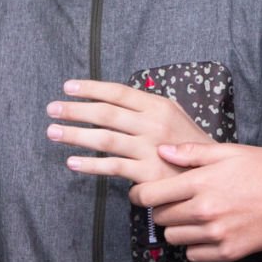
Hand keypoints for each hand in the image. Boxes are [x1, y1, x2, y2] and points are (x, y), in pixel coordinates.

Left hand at [48, 79, 212, 183]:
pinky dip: (90, 165)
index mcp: (158, 105)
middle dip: (75, 110)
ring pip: (105, 138)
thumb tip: (116, 98)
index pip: (118, 92)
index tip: (68, 87)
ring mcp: (149, 148)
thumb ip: (147, 107)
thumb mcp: (174, 116)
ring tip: (53, 132)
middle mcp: (153, 124)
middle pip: (106, 113)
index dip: (91, 88)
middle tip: (52, 109)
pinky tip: (72, 162)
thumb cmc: (188, 144)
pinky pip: (112, 167)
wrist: (209, 174)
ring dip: (75, 135)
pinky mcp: (147, 172)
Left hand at [131, 143, 261, 261]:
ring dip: (178, 227)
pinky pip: (193, 255)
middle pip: (160, 217)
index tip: (141, 193)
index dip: (139, 194)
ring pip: (174, 237)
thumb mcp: (232, 152)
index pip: (151, 194)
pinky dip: (195, 245)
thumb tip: (161, 151)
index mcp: (202, 183)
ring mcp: (216, 235)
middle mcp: (204, 211)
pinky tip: (208, 232)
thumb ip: (193, 153)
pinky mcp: (228, 252)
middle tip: (176, 200)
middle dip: (163, 208)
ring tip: (194, 216)